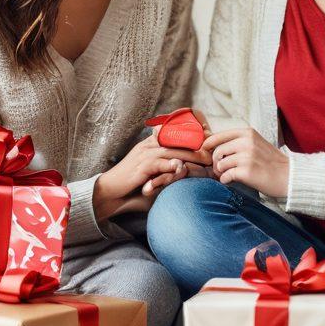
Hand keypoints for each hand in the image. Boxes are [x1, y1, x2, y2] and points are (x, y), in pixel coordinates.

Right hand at [93, 135, 211, 221]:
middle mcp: (149, 146)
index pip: (174, 135)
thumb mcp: (150, 172)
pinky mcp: (141, 166)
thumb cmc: (131, 184)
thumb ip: (165, 168)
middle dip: (197, 146)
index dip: (192, 137)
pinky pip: (159, 163)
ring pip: (172, 151)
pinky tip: (182, 167)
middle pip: (177, 142)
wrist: (110, 190)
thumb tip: (183, 169)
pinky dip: (171, 165)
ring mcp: (144, 155)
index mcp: (151, 144)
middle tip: (214, 152)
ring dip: (191, 155)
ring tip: (206, 160)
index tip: (209, 142)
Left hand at [202, 127, 289, 197]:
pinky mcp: (247, 171)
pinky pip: (226, 176)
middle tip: (220, 170)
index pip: (219, 136)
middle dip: (215, 162)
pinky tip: (231, 181)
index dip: (208, 144)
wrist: (288, 176)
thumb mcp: (256, 144)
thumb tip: (214, 147)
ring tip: (227, 176)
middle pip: (218, 151)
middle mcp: (246, 142)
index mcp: (248, 133)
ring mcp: (247, 156)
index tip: (204, 150)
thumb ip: (238, 143)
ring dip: (220, 172)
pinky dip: (225, 180)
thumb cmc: (271, 162)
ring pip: (220, 164)